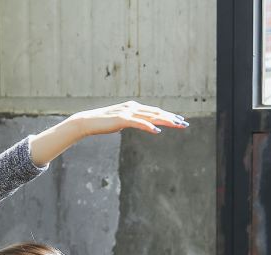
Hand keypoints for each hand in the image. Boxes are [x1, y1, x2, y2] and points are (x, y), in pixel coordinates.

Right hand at [66, 101, 187, 137]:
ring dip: (165, 121)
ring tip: (176, 125)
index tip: (179, 120)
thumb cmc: (102, 123)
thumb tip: (137, 124)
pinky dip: (149, 126)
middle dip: (171, 118)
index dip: (167, 116)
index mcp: (133, 107)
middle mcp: (133, 107)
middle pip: (156, 113)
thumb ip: (130, 121)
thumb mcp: (120, 122)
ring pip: (151, 116)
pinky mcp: (122, 119)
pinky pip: (139, 123)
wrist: (87, 121)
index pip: (154, 111)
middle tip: (184, 123)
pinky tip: (157, 130)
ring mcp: (128, 112)